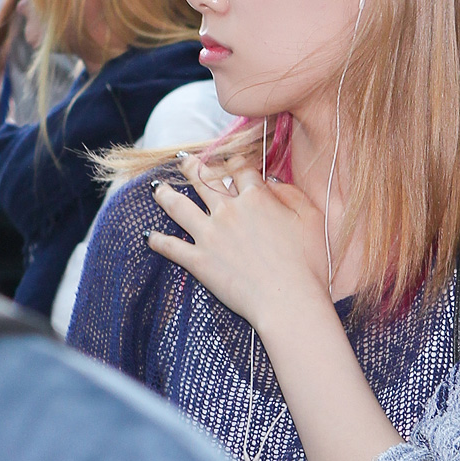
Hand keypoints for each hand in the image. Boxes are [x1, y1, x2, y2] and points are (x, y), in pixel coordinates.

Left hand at [146, 153, 330, 329]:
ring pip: (179, 206)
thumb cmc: (308, 263)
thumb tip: (271, 181)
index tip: (227, 159)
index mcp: (256, 198)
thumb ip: (291, 194)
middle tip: (183, 160)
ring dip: (165, 194)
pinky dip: (157, 241)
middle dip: (192, 167)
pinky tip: (149, 236)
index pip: (239, 168)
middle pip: (204, 179)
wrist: (288, 301)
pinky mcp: (199, 262)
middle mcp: (228, 210)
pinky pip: (170, 247)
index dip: (232, 160)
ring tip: (156, 187)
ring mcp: (210, 235)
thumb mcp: (310, 218)